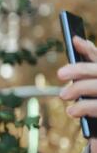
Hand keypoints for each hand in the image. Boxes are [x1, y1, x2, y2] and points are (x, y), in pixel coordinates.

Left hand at [57, 36, 96, 152]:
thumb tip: (72, 48)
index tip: (74, 40)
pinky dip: (86, 108)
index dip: (88, 49)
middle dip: (79, 69)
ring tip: (64, 99)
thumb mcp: (89, 93)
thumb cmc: (95, 109)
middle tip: (59, 74)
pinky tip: (73, 112)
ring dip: (81, 91)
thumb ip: (83, 78)